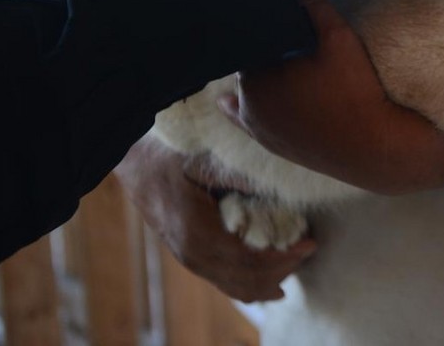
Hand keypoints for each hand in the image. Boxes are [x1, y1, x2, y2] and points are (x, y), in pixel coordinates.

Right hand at [114, 135, 315, 301]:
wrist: (134, 164)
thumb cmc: (171, 157)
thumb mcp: (205, 161)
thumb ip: (239, 176)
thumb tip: (279, 187)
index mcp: (198, 232)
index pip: (249, 260)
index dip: (283, 257)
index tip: (310, 244)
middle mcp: (193, 254)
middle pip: (247, 279)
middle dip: (283, 268)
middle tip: (309, 249)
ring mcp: (189, 259)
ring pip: (236, 287)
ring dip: (269, 280)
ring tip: (296, 264)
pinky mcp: (189, 258)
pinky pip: (223, 282)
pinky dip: (250, 286)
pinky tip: (271, 284)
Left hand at [217, 0, 443, 194]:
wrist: (371, 146)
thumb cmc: (355, 90)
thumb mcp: (340, 38)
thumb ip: (315, 8)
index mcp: (257, 70)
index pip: (249, 36)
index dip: (262, 23)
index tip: (274, 13)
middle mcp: (247, 98)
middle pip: (248, 60)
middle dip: (261, 46)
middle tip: (281, 34)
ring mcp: (256, 124)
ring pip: (247, 87)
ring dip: (256, 73)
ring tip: (277, 60)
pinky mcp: (269, 142)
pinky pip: (241, 120)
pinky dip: (233, 107)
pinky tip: (225, 100)